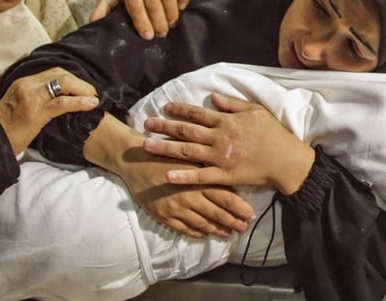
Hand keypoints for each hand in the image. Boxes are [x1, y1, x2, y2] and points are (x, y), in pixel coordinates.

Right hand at [0, 68, 98, 154]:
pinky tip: (91, 104)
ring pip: (64, 84)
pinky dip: (80, 102)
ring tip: (94, 98)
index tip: (82, 87)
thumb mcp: (19, 106)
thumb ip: (36, 98)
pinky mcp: (36, 111)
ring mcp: (31, 97)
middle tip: (91, 93)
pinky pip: (62, 103)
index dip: (71, 78)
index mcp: (23, 82)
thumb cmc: (7, 129)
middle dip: (80, 82)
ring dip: (83, 89)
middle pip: (61, 74)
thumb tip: (58, 99)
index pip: (53, 72)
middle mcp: (27, 85)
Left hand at [88, 0, 191, 38]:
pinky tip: (181, 7)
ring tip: (171, 23)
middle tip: (162, 33)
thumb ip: (106, 7)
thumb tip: (93, 22)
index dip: (142, 23)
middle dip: (158, 21)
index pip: (135, 6)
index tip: (148, 36)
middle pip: (153, 3)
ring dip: (171, 13)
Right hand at [120, 139, 253, 238]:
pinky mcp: (163, 215)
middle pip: (216, 213)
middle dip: (232, 222)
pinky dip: (196, 232)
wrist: (135, 158)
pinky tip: (204, 234)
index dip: (239, 207)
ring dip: (216, 229)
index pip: (225, 197)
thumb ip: (208, 165)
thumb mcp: (190, 154)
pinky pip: (183, 228)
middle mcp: (189, 196)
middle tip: (244, 228)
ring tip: (228, 233)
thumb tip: (229, 174)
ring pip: (201, 223)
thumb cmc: (165, 151)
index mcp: (198, 179)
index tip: (250, 214)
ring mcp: (175, 208)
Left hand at [143, 94, 315, 194]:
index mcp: (226, 121)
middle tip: (147, 124)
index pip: (197, 114)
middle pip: (186, 131)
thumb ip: (233, 104)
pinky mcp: (224, 175)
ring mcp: (220, 158)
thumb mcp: (256, 111)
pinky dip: (183, 176)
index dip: (179, 110)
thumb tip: (213, 96)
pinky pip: (199, 177)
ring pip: (187, 151)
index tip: (165, 108)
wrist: (286, 160)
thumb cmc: (274, 134)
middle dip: (164, 127)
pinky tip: (166, 174)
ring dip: (165, 148)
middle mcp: (219, 138)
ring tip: (146, 145)